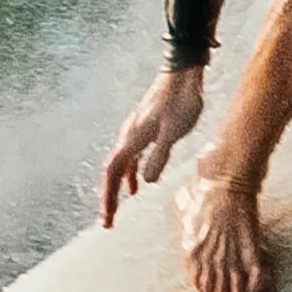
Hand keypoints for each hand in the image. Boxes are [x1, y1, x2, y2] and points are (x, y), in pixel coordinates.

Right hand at [98, 66, 204, 225]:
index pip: (112, 173)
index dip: (108, 197)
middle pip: (112, 171)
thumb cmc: (181, 100)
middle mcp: (128, 135)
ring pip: (120, 164)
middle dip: (109, 197)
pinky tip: (139, 181)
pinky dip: (130, 172)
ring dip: (118, 186)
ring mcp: (135, 130)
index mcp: (132, 138)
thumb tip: (146, 181)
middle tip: (109, 220)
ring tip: (120, 205)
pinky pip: (130, 156)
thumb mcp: (173, 132)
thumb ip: (159, 155)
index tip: (108, 219)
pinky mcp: (145, 127)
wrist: (184, 71)